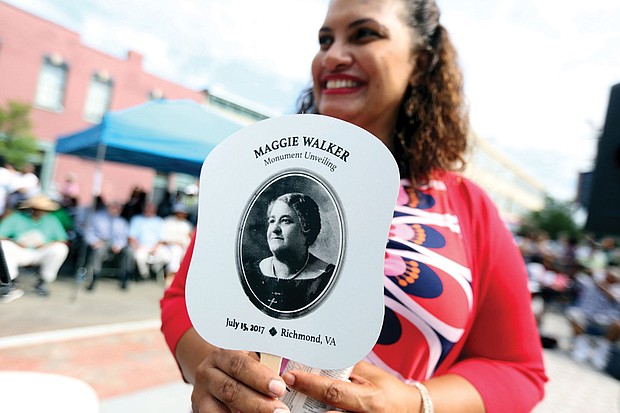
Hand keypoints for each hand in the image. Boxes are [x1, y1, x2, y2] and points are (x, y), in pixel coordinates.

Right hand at [191, 348, 289, 412]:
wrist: (213, 375)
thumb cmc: (240, 368)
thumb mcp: (249, 361)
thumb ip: (263, 368)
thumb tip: (288, 380)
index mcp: (223, 355)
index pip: (240, 365)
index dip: (260, 377)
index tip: (280, 388)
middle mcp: (208, 372)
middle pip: (231, 389)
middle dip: (258, 403)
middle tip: (280, 411)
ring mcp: (201, 393)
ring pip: (221, 408)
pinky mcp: (199, 409)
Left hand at [282, 361, 418, 412]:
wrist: (409, 411)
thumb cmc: (388, 391)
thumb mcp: (369, 375)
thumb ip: (345, 367)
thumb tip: (318, 357)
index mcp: (369, 400)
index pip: (333, 392)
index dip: (309, 384)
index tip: (290, 377)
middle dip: (300, 406)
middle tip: (282, 394)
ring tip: (290, 404)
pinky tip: (306, 410)